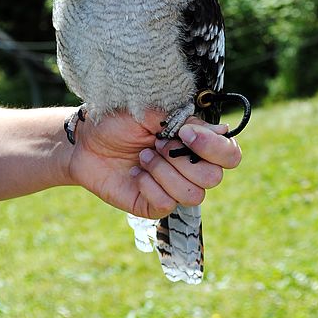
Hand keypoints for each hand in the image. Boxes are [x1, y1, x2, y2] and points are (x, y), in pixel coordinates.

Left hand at [68, 111, 240, 217]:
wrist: (86, 141)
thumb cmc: (121, 121)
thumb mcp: (155, 112)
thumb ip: (189, 121)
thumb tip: (223, 131)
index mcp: (198, 143)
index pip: (230, 155)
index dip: (214, 147)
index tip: (184, 133)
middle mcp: (192, 167)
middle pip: (214, 177)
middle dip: (181, 160)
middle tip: (156, 144)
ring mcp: (174, 188)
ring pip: (193, 195)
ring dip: (164, 173)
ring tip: (143, 157)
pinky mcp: (155, 205)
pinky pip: (167, 204)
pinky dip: (149, 186)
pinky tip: (135, 174)